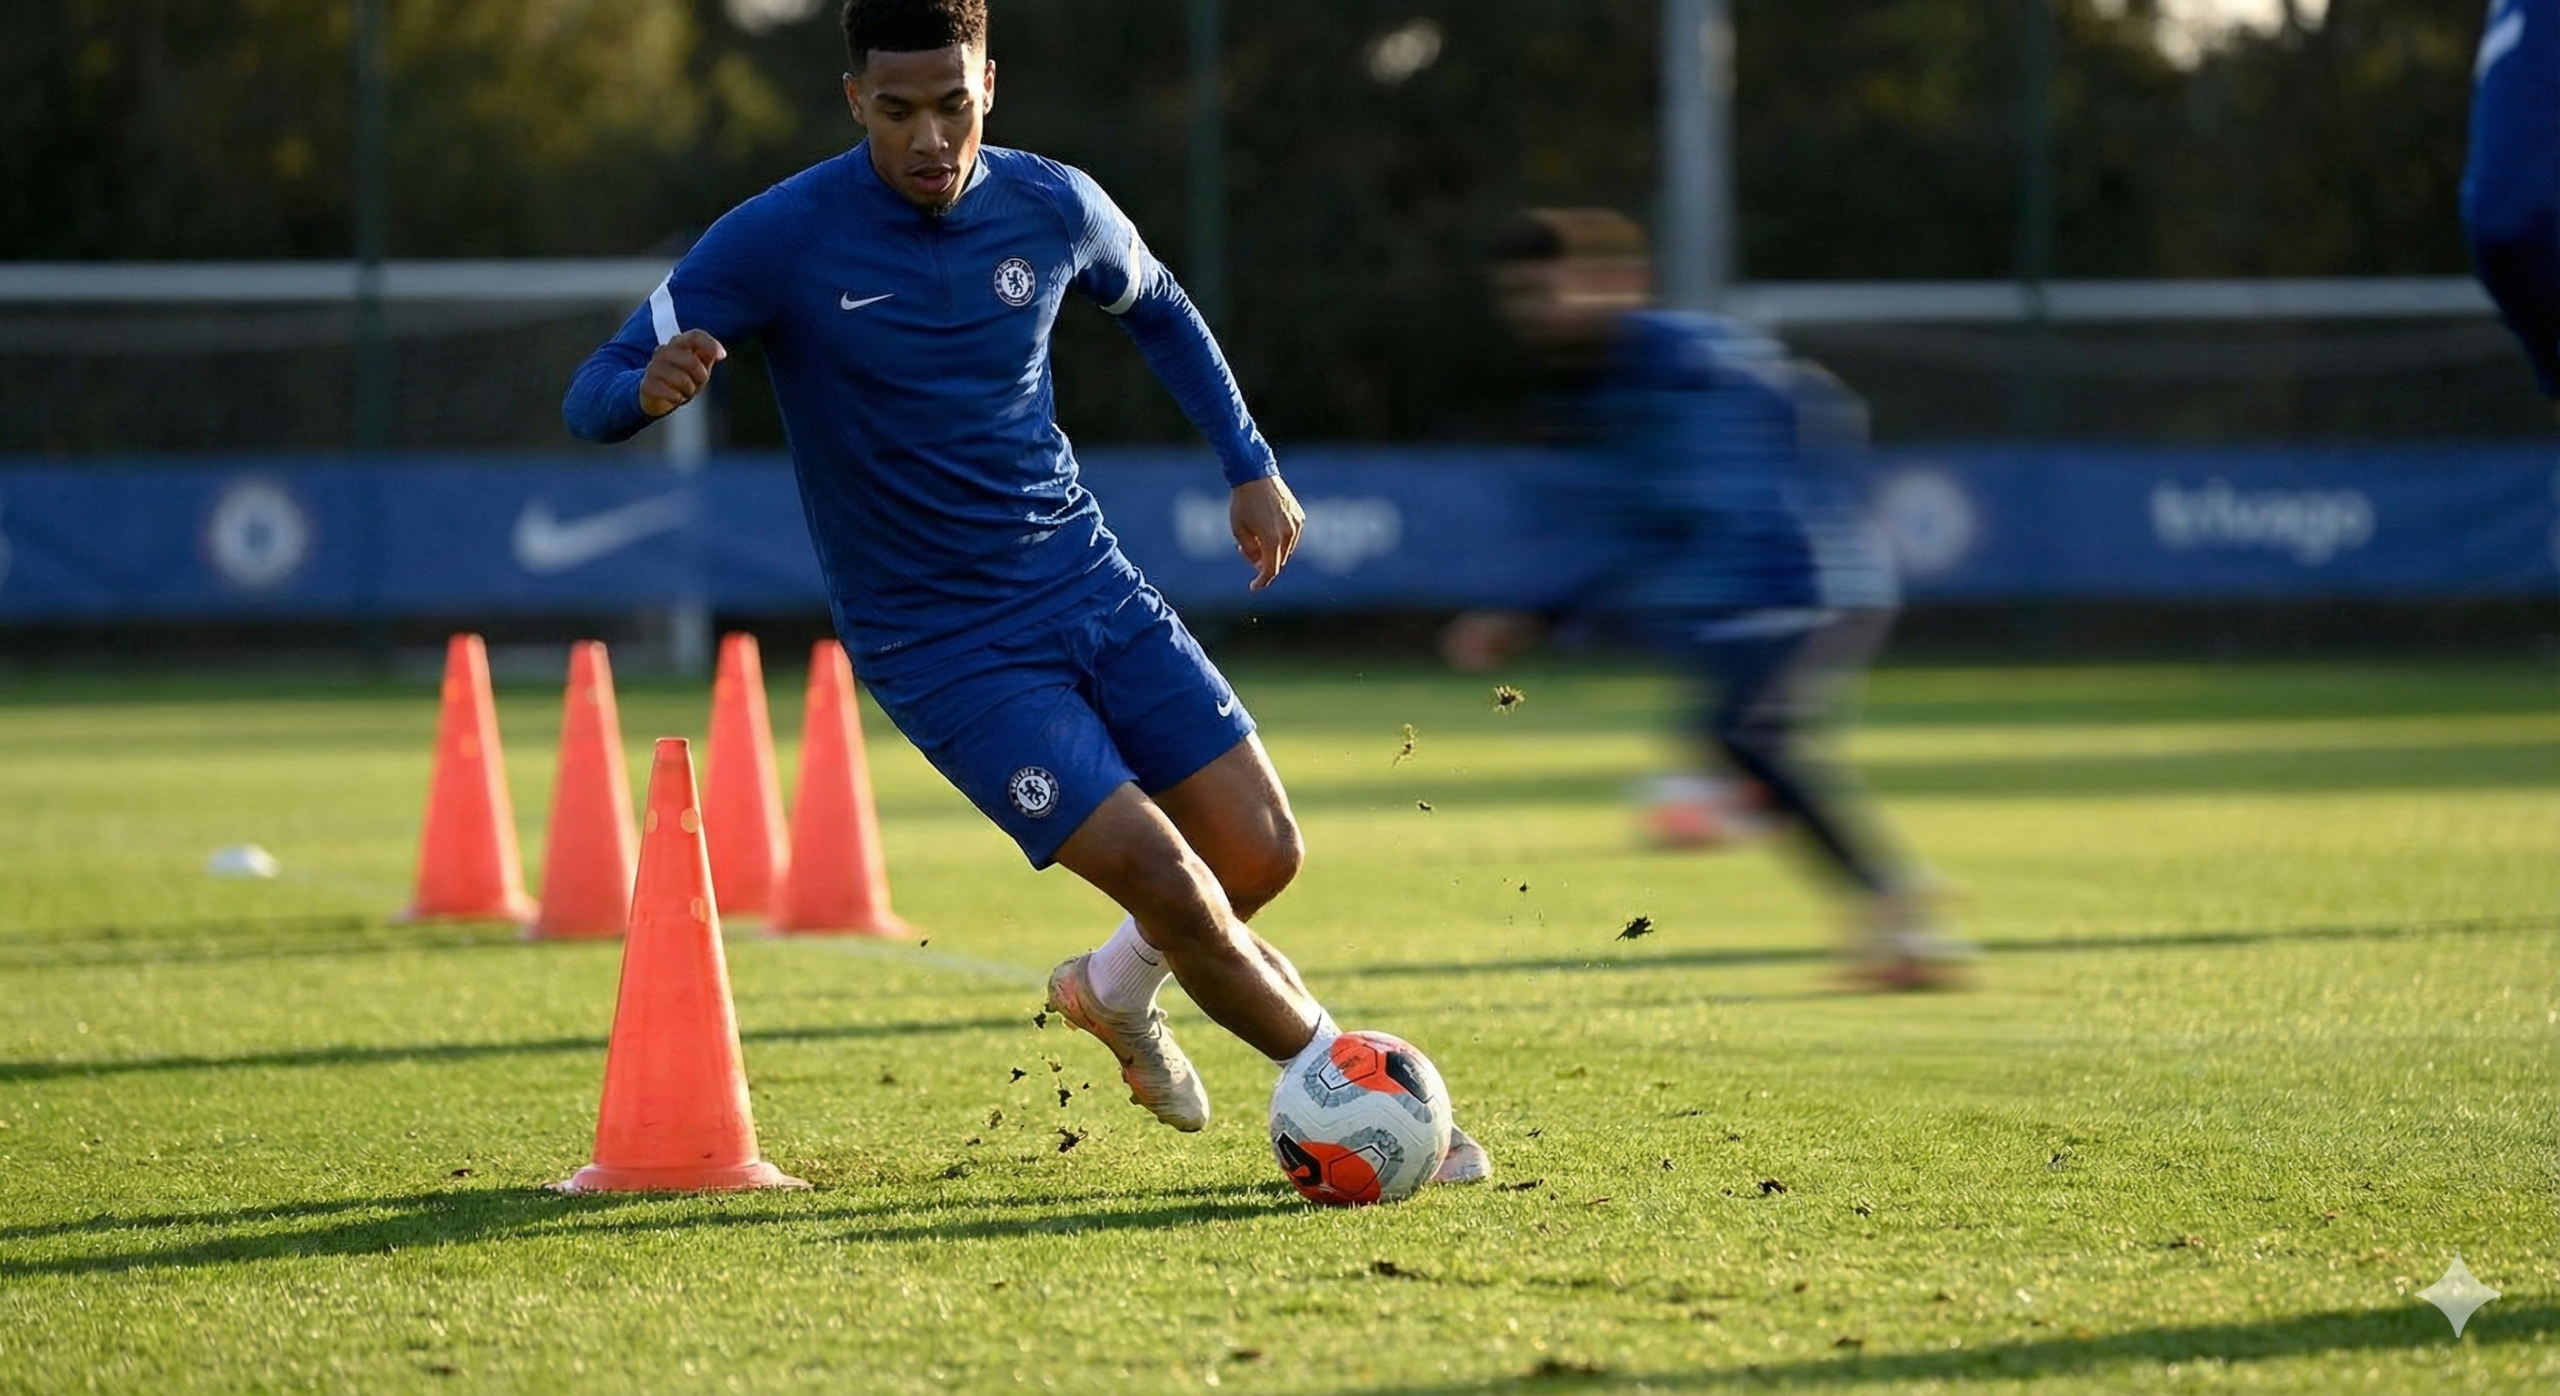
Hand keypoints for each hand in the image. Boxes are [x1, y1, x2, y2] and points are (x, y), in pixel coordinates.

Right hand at [638, 329, 725, 416]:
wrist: (654, 397)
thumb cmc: (680, 378)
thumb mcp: (698, 367)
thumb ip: (707, 356)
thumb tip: (719, 353)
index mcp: (677, 344)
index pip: (695, 336)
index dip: (711, 344)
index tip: (722, 356)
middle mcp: (663, 352)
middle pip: (692, 361)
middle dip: (701, 376)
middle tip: (697, 382)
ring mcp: (653, 368)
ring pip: (683, 380)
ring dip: (689, 390)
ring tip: (684, 391)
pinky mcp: (647, 386)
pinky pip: (672, 394)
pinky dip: (677, 399)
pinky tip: (673, 397)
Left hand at [1230, 474, 1304, 591]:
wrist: (1255, 475)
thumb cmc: (1243, 503)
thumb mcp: (1238, 530)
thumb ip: (1250, 551)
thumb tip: (1260, 564)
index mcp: (1272, 540)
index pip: (1271, 570)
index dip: (1262, 581)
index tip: (1253, 587)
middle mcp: (1288, 534)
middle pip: (1279, 560)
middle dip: (1264, 562)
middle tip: (1246, 552)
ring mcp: (1296, 525)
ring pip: (1286, 549)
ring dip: (1272, 550)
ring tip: (1254, 537)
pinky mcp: (1299, 516)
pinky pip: (1291, 536)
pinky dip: (1280, 538)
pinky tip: (1266, 528)